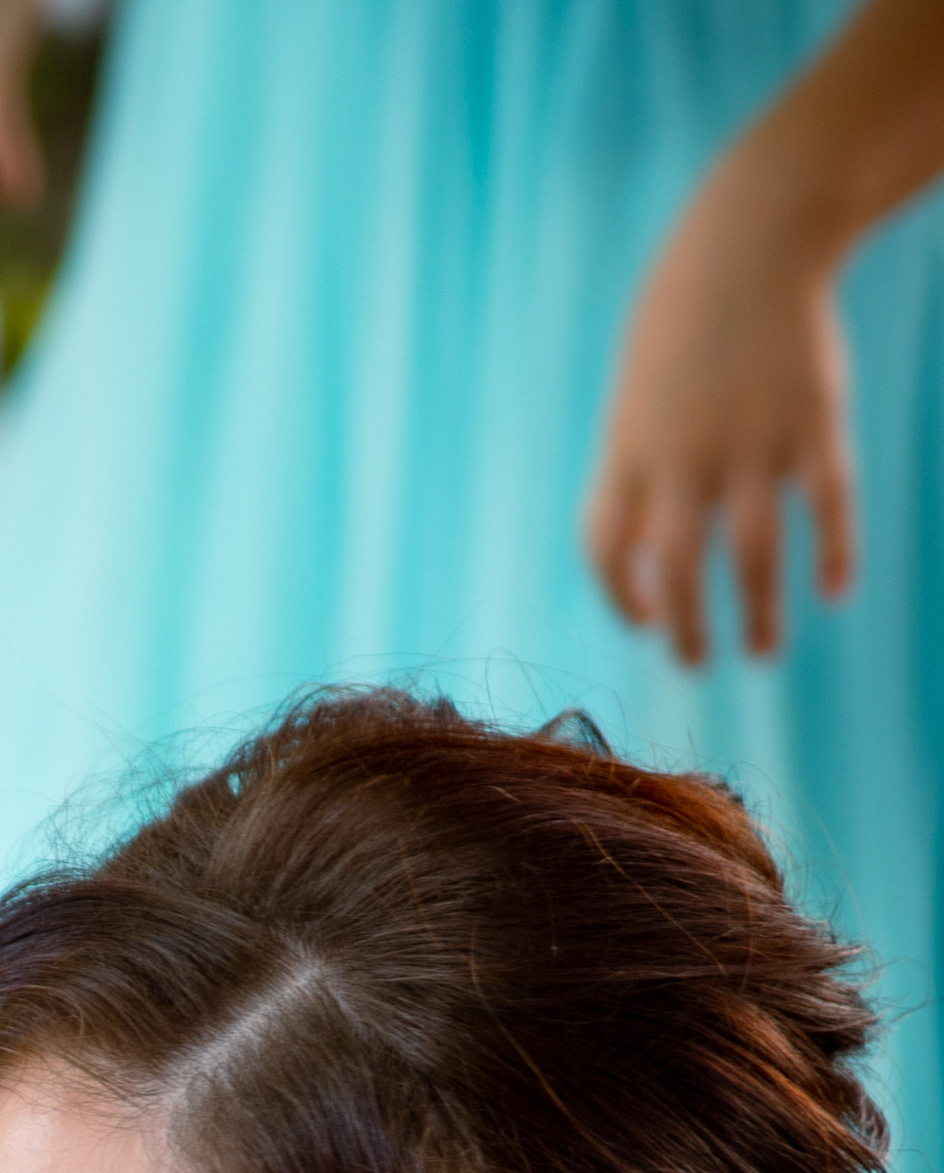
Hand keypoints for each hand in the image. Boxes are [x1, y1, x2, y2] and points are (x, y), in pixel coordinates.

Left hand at [583, 162, 857, 662]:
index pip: (606, 549)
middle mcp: (687, 452)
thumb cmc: (682, 324)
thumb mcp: (638, 394)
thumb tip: (647, 567)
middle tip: (697, 666)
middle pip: (678, 567)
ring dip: (758, 613)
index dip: (621, 598)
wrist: (751, 237)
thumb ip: (635, 473)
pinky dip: (834, 552)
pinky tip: (834, 591)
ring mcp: (754, 438)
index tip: (648, 621)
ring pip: (753, 552)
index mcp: (631, 446)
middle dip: (687, 629)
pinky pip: (828, 504)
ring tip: (763, 653)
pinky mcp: (815, 420)